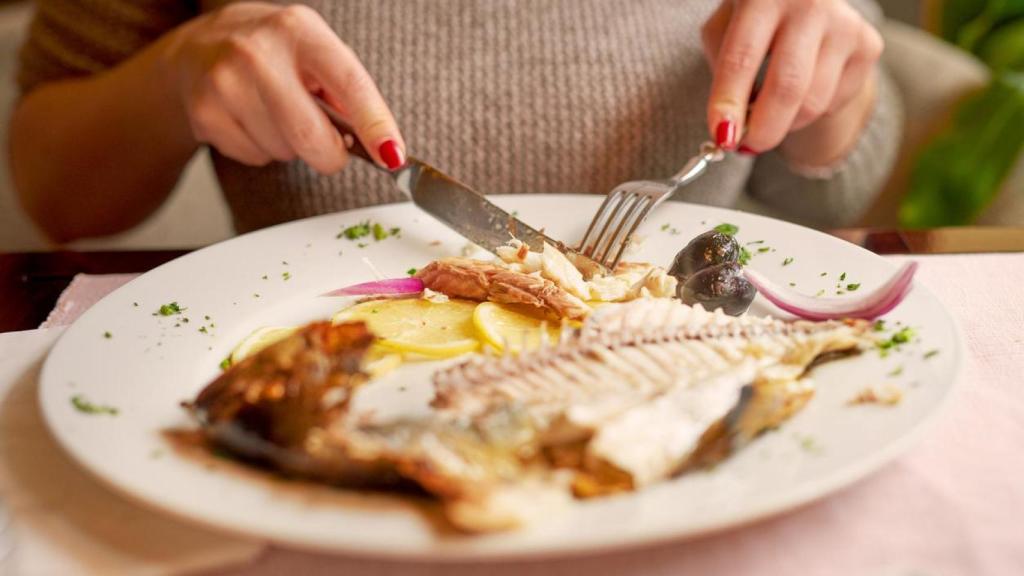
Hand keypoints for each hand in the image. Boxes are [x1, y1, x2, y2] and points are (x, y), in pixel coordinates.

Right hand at [160, 2, 403, 172]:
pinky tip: (250, 120)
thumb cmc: (270, 52)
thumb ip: (346, 91)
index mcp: (298, 29)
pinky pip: (256, 158)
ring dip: (292, 147)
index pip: (348, 82)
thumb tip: (380, 142)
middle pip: (310, 135)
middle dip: (331, 156)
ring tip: (275, 113)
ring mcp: (225, 83)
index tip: (393, 155)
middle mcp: (258, 52)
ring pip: (284, 151)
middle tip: (332, 149)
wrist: (195, 48)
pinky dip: (262, 150)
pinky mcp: (203, 114)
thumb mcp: (312, 50)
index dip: (374, 124)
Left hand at [701, 0, 883, 160]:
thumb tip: (729, 129)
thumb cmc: (755, 19)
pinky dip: (810, 111)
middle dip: (764, 130)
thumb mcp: (725, 28)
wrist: (808, 0)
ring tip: (770, 111)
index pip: (742, 58)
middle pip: (788, 87)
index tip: (722, 138)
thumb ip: (722, 71)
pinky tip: (803, 88)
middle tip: (746, 147)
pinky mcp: (869, 45)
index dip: (729, 103)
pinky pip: (833, 103)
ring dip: (785, 123)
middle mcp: (811, 5)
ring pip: (813, 103)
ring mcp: (845, 25)